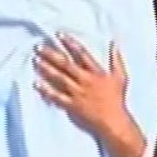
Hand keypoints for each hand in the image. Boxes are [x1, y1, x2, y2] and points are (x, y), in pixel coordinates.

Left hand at [34, 36, 143, 156]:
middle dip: (52, 54)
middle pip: (66, 64)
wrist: (113, 121)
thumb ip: (116, 58)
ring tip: (36, 60)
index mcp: (95, 72)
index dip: (70, 43)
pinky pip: (56, 96)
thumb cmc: (117, 98)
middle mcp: (84, 80)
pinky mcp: (71, 105)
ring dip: (47, 69)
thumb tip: (114, 43)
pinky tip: (37, 84)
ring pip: (59, 78)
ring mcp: (77, 93)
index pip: (81, 53)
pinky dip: (46, 90)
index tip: (59, 35)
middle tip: (40, 47)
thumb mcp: (120, 76)